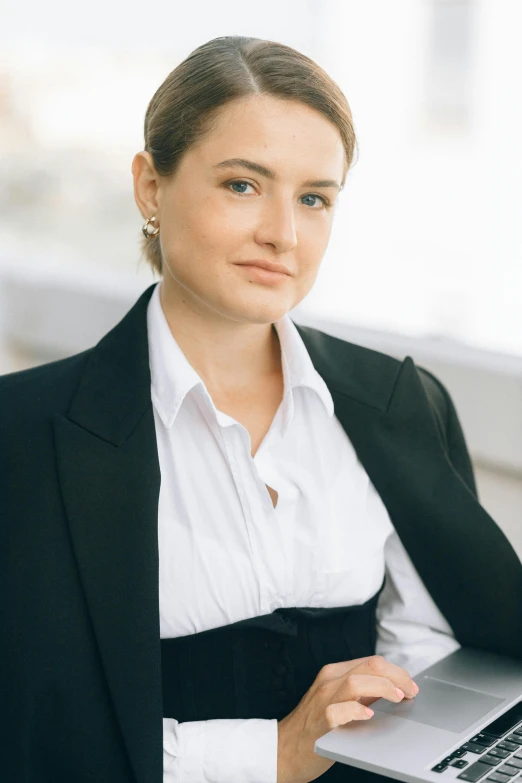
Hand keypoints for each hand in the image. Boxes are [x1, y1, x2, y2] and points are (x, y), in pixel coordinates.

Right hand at [276, 654, 418, 782]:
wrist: (284, 748)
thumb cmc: (314, 726)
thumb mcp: (338, 700)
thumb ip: (362, 692)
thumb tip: (392, 688)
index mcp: (334, 673)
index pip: (372, 661)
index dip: (396, 672)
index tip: (410, 685)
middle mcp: (329, 681)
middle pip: (369, 665)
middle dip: (397, 676)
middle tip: (410, 692)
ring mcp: (323, 700)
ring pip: (356, 681)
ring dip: (383, 688)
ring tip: (398, 698)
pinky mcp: (321, 722)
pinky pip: (339, 711)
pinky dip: (356, 710)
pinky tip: (368, 715)